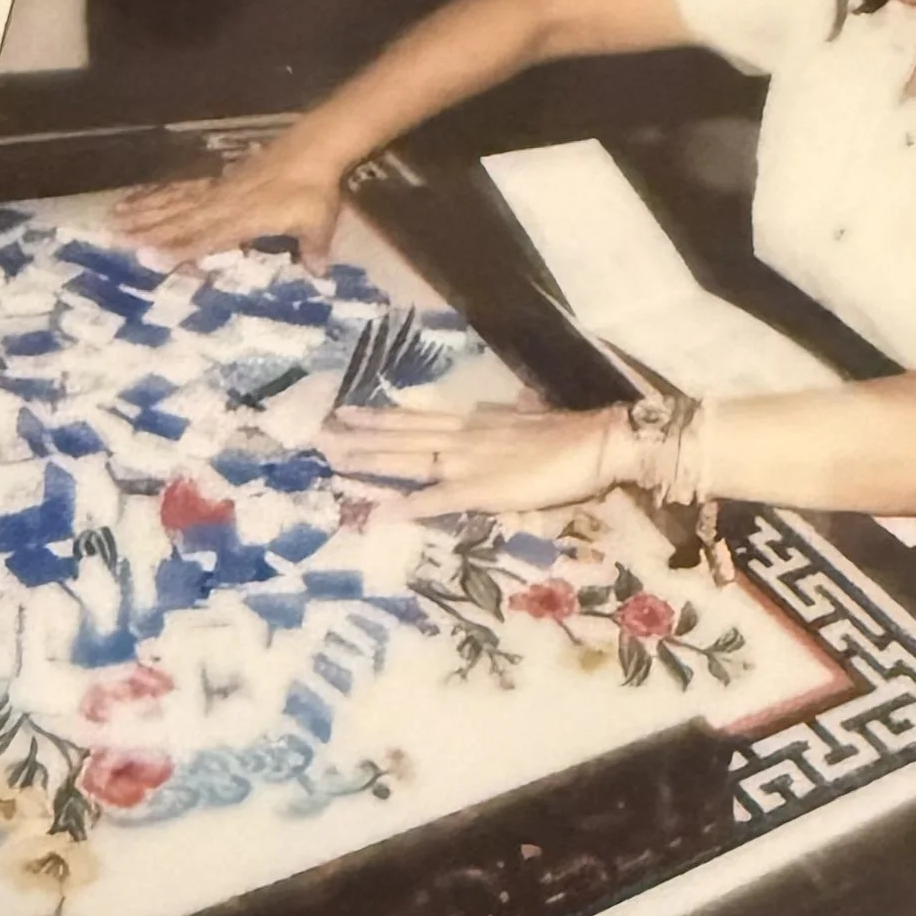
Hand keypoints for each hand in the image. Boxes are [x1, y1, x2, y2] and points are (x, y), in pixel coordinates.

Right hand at [114, 142, 345, 264]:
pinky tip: (141, 195)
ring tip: (113, 217)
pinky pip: (184, 187)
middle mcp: (223, 203)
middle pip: (179, 219)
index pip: (205, 237)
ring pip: (174, 202)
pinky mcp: (218, 178)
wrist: (313, 147)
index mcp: (245, 219)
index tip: (148, 259)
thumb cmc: (315, 189)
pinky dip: (160, 193)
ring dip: (143, 210)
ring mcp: (218, 189)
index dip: (178, 249)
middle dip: (145, 230)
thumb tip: (317, 276)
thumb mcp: (319, 223)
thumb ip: (312, 249)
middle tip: (111, 238)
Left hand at [329, 404, 630, 522]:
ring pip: (408, 458)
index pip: (418, 417)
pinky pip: (435, 500)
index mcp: (476, 420)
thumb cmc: (572, 433)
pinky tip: (378, 513)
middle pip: (401, 434)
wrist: (596, 442)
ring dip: (369, 459)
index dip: (381, 415)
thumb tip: (518, 402)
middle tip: (319, 433)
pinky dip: (405, 506)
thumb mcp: (536, 415)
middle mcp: (463, 436)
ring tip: (332, 458)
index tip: (347, 410)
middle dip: (359, 434)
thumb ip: (519, 412)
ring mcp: (468, 462)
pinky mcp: (482, 490)